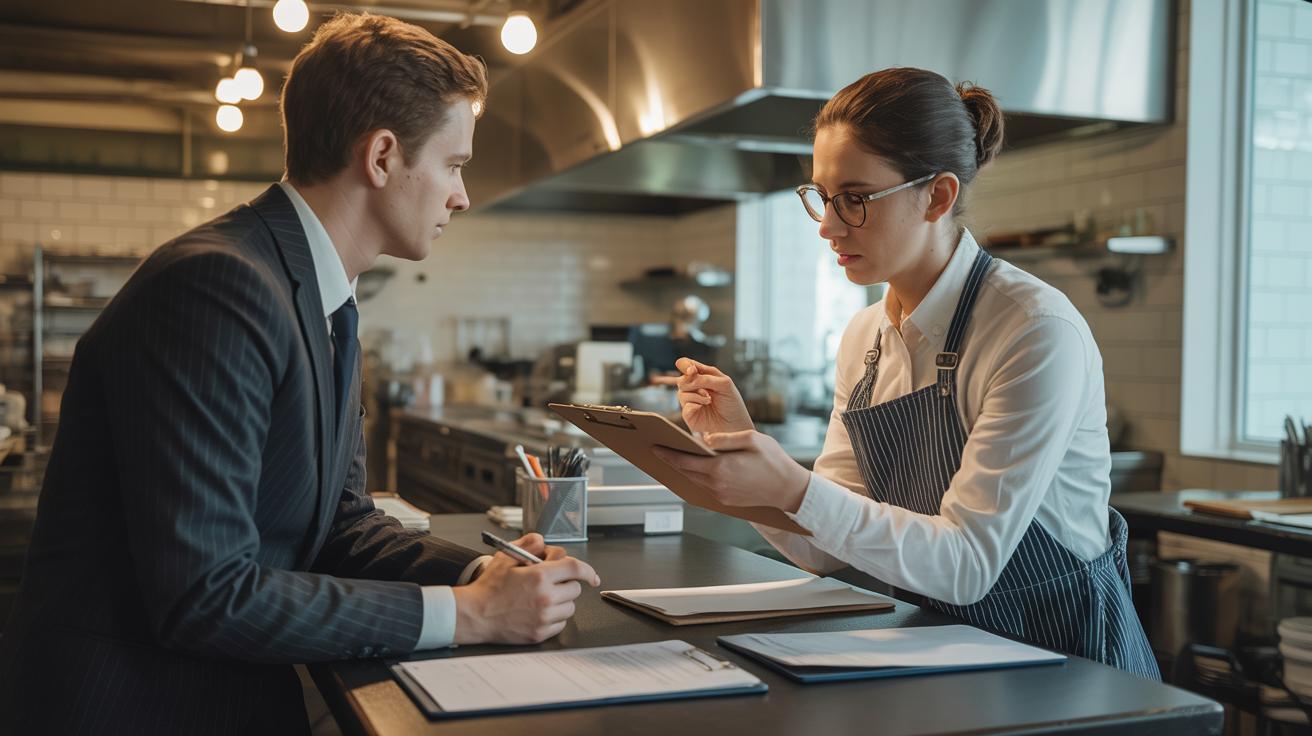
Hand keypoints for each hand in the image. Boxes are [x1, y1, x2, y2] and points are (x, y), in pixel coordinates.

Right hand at [452, 532, 600, 644]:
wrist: (474, 615)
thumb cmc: (488, 588)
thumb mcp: (505, 558)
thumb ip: (527, 544)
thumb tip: (542, 541)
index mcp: (539, 576)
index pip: (575, 568)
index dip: (588, 570)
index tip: (592, 576)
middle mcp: (545, 597)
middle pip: (575, 588)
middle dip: (566, 583)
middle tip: (551, 583)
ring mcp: (543, 617)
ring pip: (570, 607)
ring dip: (561, 601)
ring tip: (542, 598)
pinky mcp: (540, 633)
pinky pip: (561, 624)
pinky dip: (555, 617)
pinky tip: (539, 611)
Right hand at [651, 358, 753, 434]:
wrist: (735, 425)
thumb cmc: (732, 404)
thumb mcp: (724, 384)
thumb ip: (706, 378)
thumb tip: (689, 377)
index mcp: (703, 377)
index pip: (687, 365)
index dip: (685, 365)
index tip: (691, 370)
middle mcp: (695, 388)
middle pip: (682, 379)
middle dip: (692, 382)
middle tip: (706, 389)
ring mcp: (691, 401)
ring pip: (681, 392)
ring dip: (696, 394)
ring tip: (709, 399)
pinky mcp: (689, 415)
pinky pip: (685, 406)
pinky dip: (695, 403)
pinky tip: (704, 406)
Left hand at [651, 430, 810, 512]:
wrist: (788, 489)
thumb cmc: (773, 461)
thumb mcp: (751, 440)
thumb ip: (725, 439)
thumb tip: (704, 439)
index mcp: (721, 467)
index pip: (685, 461)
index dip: (668, 454)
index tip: (655, 447)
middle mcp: (717, 484)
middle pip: (685, 472)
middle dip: (671, 461)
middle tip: (660, 450)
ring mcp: (721, 495)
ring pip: (694, 481)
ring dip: (683, 470)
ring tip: (675, 457)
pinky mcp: (726, 501)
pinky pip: (705, 488)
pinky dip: (697, 477)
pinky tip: (695, 468)